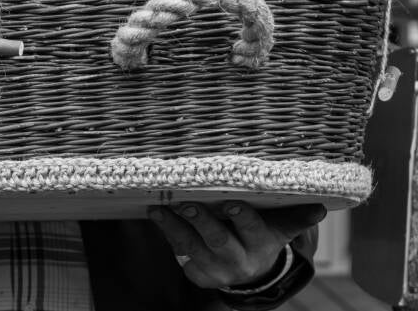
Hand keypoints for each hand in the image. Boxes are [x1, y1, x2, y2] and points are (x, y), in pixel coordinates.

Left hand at [147, 202, 325, 288]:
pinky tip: (155, 216)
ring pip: (191, 247)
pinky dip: (166, 233)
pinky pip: (178, 253)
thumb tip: (321, 208)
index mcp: (262, 243)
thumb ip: (296, 216)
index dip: (241, 217)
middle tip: (187, 204)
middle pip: (218, 240)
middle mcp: (239, 259)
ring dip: (173, 227)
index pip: (253, 229)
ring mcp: (215, 268)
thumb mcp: (281, 228)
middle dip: (202, 222)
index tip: (230, 203)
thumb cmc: (262, 236)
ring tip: (157, 209)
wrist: (249, 272)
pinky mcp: (197, 274)